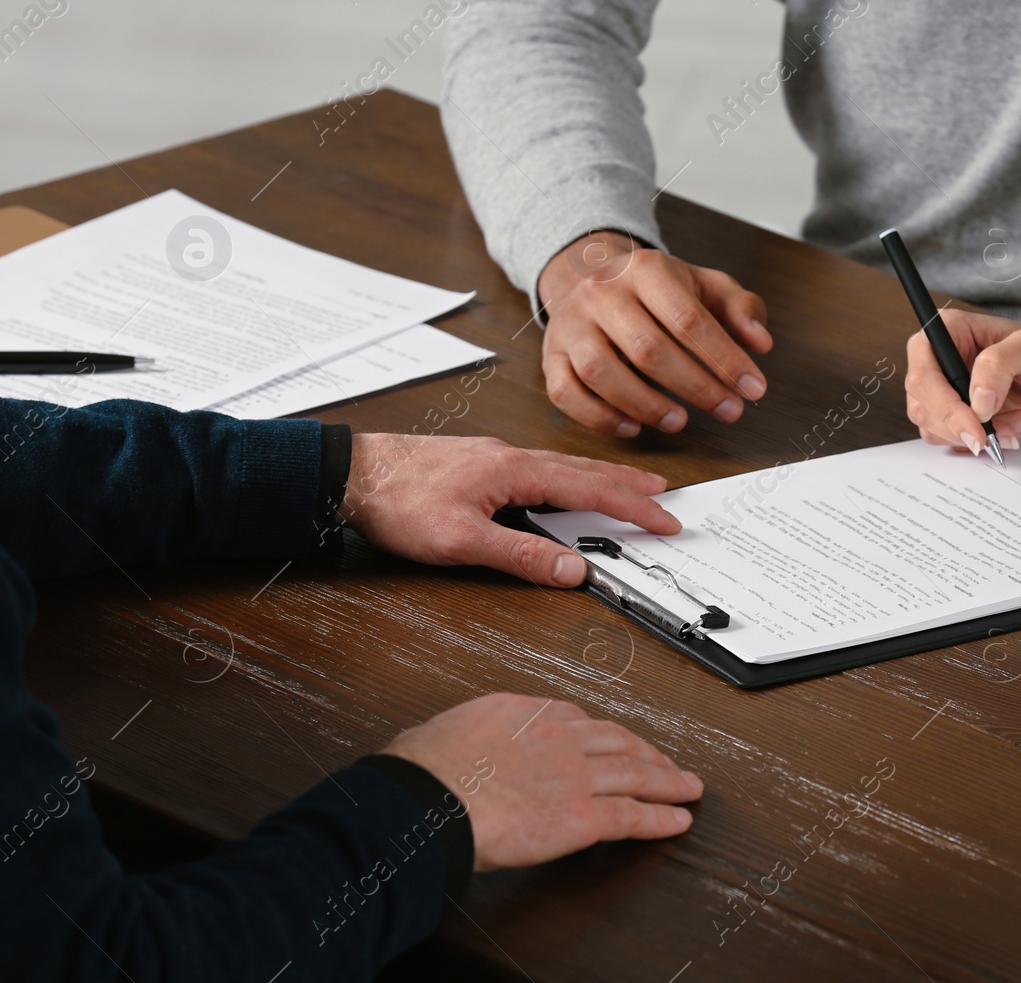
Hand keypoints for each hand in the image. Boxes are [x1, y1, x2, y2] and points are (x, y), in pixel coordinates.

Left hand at [339, 433, 679, 585]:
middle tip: (663, 494)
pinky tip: (563, 483)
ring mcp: (496, 457)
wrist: (350, 472)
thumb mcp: (461, 541)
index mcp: (516, 471)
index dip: (633, 507)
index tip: (665, 519)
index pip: (591, 491)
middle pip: (585, 471)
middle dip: (628, 484)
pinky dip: (569, 475)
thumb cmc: (397, 501)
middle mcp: (512, 457)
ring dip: (601, 478)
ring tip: (627, 485)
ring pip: (564, 466)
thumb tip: (572, 568)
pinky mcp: (480, 462)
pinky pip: (541, 466)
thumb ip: (521, 555)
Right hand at [380, 694, 702, 869]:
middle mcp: (556, 736)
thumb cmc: (420, 772)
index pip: (576, 719)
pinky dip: (661, 818)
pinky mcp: (581, 815)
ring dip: (667, 781)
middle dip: (646, 752)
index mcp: (522, 713)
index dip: (603, 734)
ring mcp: (574, 774)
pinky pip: (633, 815)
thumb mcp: (440, 735)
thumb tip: (449, 748)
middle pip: (617, 741)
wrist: (424, 798)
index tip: (614, 741)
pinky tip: (677, 820)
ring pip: (636, 773)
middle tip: (665, 762)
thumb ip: (462, 740)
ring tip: (687, 787)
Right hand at [538, 231, 772, 434]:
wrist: (591, 278)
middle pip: (649, 349)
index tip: (754, 388)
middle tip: (730, 411)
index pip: (688, 319)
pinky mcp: (550, 356)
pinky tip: (634, 428)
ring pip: (602, 373)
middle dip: (696, 388)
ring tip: (682, 421)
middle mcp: (601, 293)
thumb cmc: (657, 290)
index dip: (725, 359)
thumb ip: (740, 308)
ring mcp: (570, 326)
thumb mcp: (704, 285)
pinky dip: (601, 418)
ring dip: (647, 406)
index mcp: (645, 269)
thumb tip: (760, 343)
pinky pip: (567, 394)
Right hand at [905, 310, 1020, 452]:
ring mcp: (944, 390)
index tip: (975, 427)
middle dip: (960, 427)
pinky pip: (955, 440)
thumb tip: (977, 402)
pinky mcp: (955, 415)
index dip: (943, 405)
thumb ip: (999, 366)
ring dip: (978, 435)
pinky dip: (986, 442)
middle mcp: (938, 361)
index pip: (924, 373)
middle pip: (922, 406)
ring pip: (935, 428)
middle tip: (996, 437)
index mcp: (947, 331)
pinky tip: (1012, 427)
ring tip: (1016, 421)